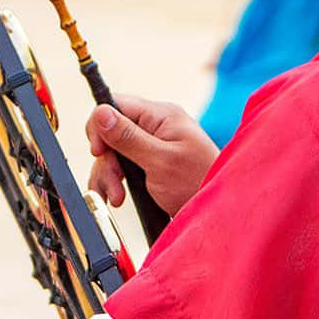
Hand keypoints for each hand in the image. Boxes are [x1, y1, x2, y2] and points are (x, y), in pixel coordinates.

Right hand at [85, 93, 218, 217]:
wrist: (219, 214)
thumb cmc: (197, 184)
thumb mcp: (160, 161)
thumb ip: (128, 137)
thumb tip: (100, 112)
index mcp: (160, 115)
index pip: (116, 104)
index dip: (100, 125)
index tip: (99, 151)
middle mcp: (155, 126)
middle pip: (111, 131)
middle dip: (106, 160)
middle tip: (113, 184)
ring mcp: (152, 145)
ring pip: (113, 152)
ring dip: (108, 175)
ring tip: (116, 198)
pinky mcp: (150, 164)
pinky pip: (122, 166)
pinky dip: (114, 182)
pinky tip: (117, 198)